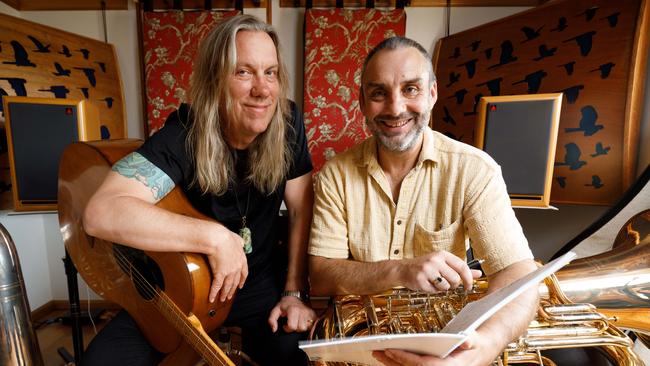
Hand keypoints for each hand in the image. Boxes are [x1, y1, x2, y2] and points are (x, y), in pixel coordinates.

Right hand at [206, 228, 247, 302]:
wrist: (218, 238)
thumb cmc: (225, 236)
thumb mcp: (236, 238)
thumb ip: (240, 242)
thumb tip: (241, 243)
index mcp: (242, 259)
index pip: (244, 273)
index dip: (242, 280)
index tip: (240, 286)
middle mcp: (237, 267)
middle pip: (235, 282)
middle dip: (232, 290)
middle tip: (229, 296)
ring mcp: (229, 271)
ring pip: (227, 286)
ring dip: (224, 294)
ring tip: (222, 299)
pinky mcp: (220, 274)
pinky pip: (217, 286)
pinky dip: (214, 293)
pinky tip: (212, 298)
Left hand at [268, 295, 316, 332]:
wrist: (296, 295)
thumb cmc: (286, 303)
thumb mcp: (276, 310)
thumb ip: (272, 320)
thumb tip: (274, 329)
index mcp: (293, 310)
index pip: (292, 326)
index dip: (287, 328)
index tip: (285, 325)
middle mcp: (302, 311)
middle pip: (300, 328)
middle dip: (295, 328)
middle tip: (292, 323)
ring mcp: (309, 313)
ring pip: (306, 328)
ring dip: (301, 327)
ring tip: (297, 322)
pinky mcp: (314, 314)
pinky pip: (312, 325)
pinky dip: (307, 326)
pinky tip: (303, 322)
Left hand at [372, 331, 487, 365]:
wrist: (479, 352)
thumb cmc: (475, 344)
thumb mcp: (474, 339)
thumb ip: (470, 340)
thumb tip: (467, 341)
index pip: (423, 365)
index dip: (406, 359)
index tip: (391, 350)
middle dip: (393, 361)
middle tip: (376, 351)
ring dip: (391, 363)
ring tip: (376, 352)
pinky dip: (397, 363)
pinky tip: (386, 356)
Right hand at [398, 251, 481, 292]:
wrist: (403, 269)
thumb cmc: (425, 267)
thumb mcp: (443, 264)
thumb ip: (460, 269)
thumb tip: (479, 274)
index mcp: (442, 254)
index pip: (462, 266)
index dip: (468, 278)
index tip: (469, 286)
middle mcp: (435, 260)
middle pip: (455, 279)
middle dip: (453, 285)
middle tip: (446, 283)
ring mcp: (426, 269)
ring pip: (446, 287)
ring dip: (442, 288)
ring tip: (434, 282)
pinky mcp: (420, 279)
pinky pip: (434, 291)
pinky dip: (432, 291)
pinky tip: (426, 284)